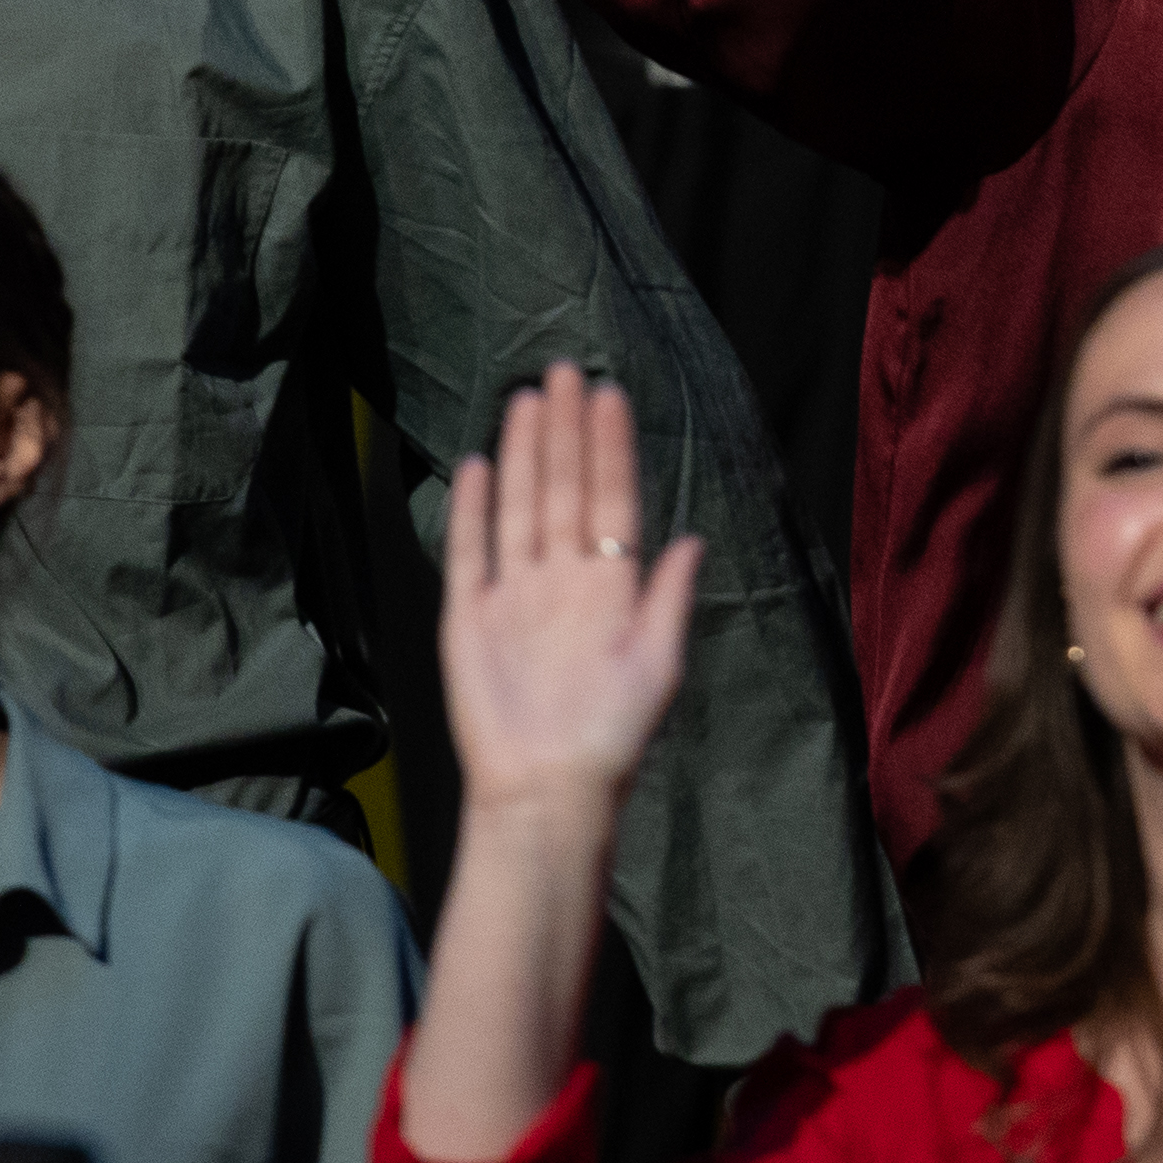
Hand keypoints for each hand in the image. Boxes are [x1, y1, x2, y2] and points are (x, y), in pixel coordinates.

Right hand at [440, 365, 706, 820]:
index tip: (612, 396)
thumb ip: (670, 596)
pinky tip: (480, 463)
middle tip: (566, 369)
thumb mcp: (659, 663)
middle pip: (563, 490)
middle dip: (567, 431)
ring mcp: (513, 595)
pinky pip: (469, 551)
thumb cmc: (611, 737)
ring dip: (525, 453)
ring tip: (530, 398)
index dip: (611, 449)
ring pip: (520, 506)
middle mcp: (561, 581)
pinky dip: (472, 509)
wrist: (545, 792)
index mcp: (611, 588)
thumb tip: (695, 536)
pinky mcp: (468, 618)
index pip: (611, 500)